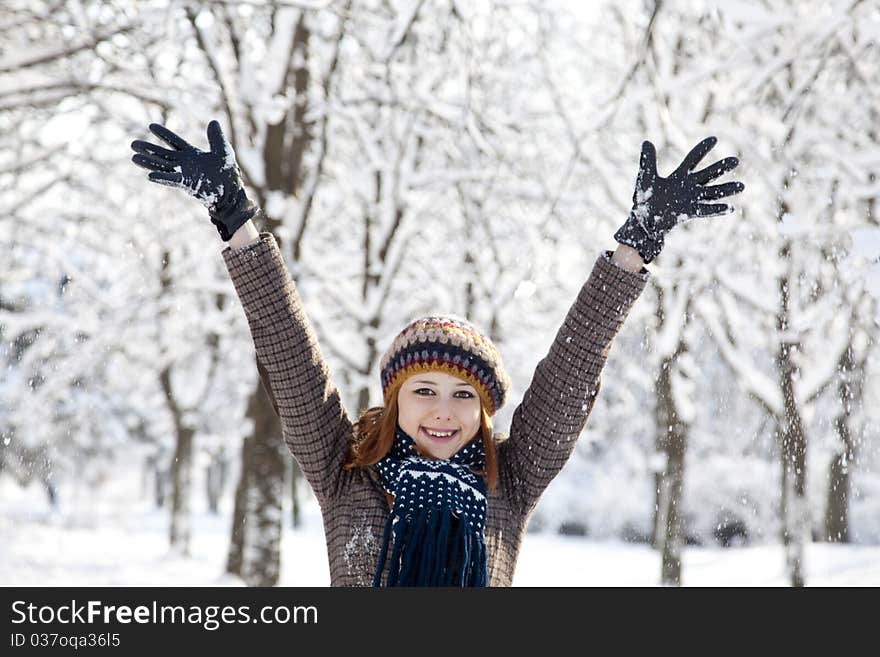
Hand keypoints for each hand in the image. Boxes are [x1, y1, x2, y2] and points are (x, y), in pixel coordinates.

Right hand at [130, 120, 256, 240]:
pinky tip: (149, 175)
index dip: (164, 134)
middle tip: (133, 144)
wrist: (231, 192)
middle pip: (162, 154)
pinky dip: (161, 177)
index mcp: (192, 154)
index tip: (151, 125)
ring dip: (149, 163)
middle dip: (149, 149)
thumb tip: (213, 121)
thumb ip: (216, 137)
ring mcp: (184, 174)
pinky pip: (171, 180)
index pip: (174, 142)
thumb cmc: (228, 173)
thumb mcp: (223, 151)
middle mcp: (185, 163)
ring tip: (134, 158)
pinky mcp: (186, 184)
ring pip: (162, 166)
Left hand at [614, 136, 743, 262]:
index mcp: (678, 177)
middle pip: (708, 175)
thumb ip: (648, 160)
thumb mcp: (647, 177)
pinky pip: (705, 210)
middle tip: (736, 160)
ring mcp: (690, 200)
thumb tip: (647, 141)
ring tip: (742, 186)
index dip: (703, 149)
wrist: (642, 221)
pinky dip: (717, 209)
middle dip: (721, 167)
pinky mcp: (688, 212)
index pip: (693, 160)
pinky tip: (730, 207)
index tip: (714, 138)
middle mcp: (688, 188)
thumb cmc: (644, 201)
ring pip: (712, 193)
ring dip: (726, 190)